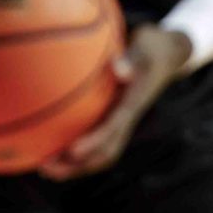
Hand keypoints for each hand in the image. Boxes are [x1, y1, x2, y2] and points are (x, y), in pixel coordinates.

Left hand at [39, 25, 192, 179]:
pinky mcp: (114, 117)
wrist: (168, 53)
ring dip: (74, 164)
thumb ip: (134, 57)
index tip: (72, 150)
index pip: (115, 127)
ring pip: (100, 151)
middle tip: (47, 169)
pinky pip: (94, 138)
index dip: (94, 141)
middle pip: (106, 151)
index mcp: (134, 103)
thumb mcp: (149, 44)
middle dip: (78, 164)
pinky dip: (74, 149)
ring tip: (44, 168)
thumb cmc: (153, 46)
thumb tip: (119, 68)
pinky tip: (50, 145)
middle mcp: (128, 117)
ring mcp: (122, 120)